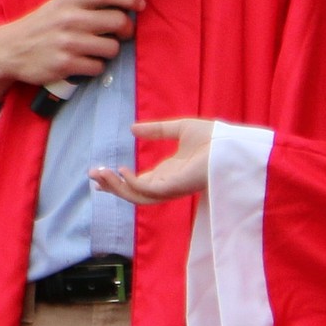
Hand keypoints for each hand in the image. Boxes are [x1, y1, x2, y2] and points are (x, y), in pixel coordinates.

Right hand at [0, 0, 145, 91]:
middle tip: (121, 34)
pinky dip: (96, 67)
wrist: (10, 49)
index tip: (140, 5)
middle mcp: (71, 19)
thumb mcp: (59, 6)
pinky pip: (98, 67)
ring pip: (112, 48)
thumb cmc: (42, 26)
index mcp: (70, 0)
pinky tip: (84, 62)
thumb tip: (122, 4)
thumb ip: (86, 3)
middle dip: (126, 30)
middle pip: (118, 22)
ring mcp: (69, 43)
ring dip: (110, 51)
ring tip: (97, 50)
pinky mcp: (66, 64)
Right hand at [90, 118, 213, 204]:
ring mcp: (171, 188)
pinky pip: (149, 191)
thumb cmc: (214, 138)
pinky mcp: (176, 187)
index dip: (116, 179)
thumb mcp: (178, 128)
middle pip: (133, 193)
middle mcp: (167, 184)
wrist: (233, 144)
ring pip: (137, 196)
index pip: (137, 183)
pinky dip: (133, 184)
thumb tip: (132, 128)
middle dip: (111, 186)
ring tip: (100, 174)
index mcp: (167, 174)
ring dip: (117, 187)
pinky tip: (123, 171)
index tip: (98, 172)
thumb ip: (156, 130)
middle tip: (92, 174)